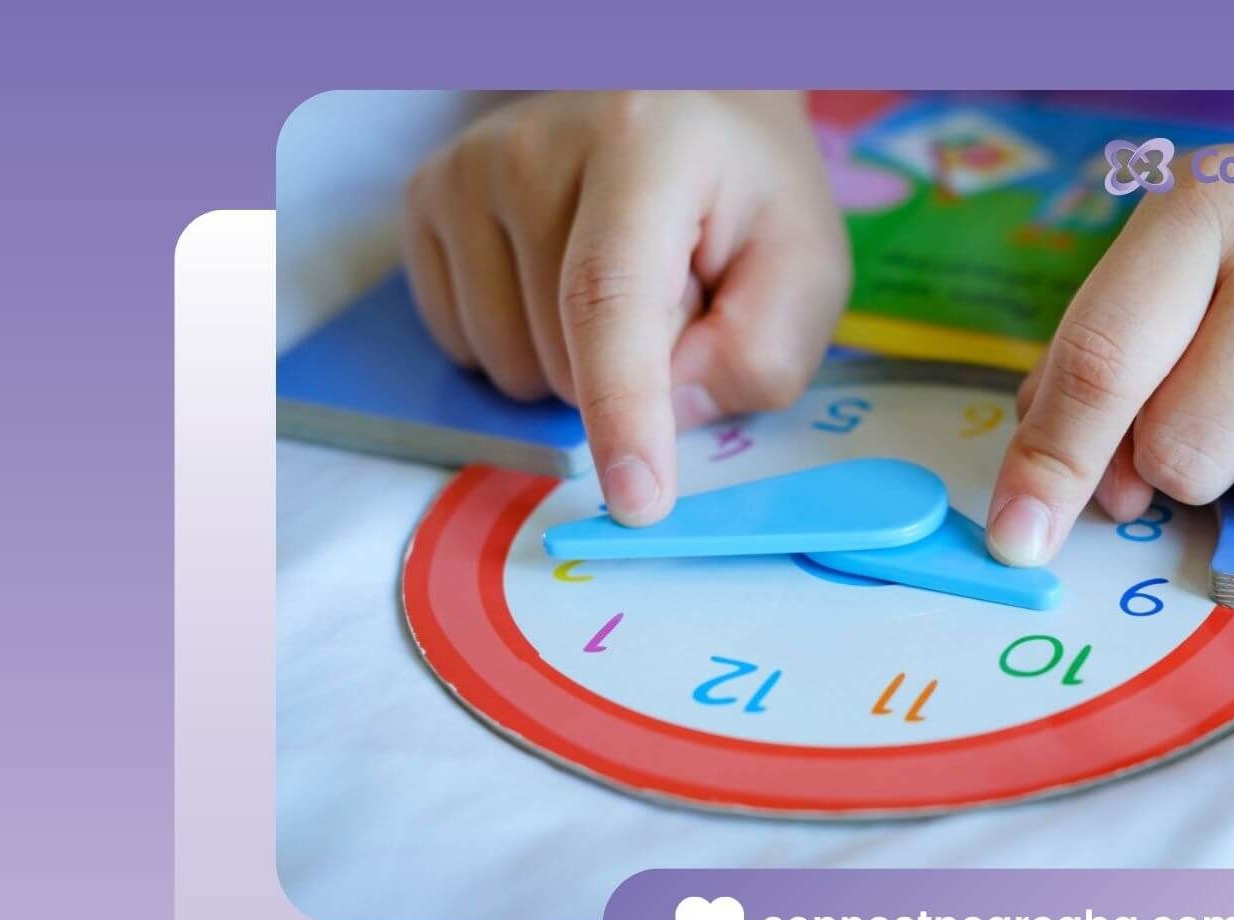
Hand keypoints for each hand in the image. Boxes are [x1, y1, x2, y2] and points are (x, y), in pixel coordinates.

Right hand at [402, 91, 849, 523]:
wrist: (683, 103)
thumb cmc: (747, 194)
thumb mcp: (805, 268)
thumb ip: (761, 353)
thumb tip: (665, 418)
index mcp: (644, 146)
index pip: (611, 298)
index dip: (623, 410)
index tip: (637, 501)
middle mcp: (532, 149)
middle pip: (567, 360)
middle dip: (636, 378)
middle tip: (681, 296)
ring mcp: (466, 174)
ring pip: (512, 369)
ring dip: (578, 367)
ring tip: (627, 282)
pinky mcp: (428, 201)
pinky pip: (467, 349)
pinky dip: (528, 348)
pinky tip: (563, 283)